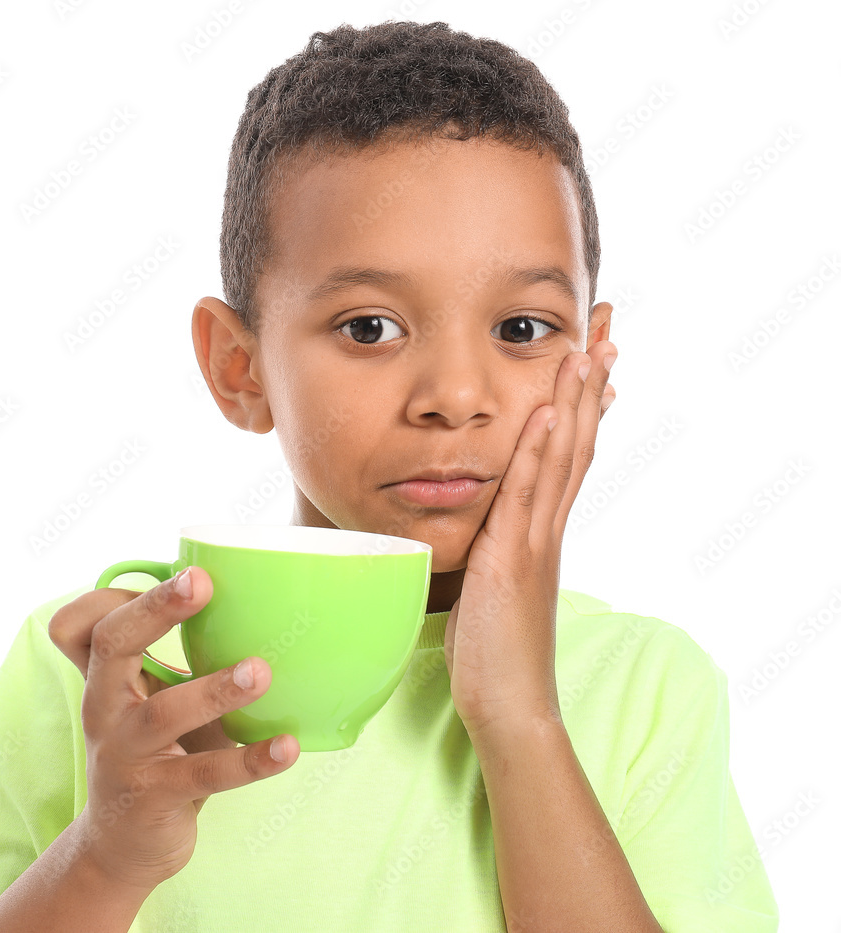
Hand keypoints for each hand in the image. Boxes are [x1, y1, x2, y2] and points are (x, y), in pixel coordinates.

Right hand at [48, 568, 299, 892]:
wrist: (123, 846)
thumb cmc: (153, 752)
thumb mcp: (153, 699)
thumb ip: (176, 658)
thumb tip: (250, 601)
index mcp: (107, 677)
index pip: (89, 622)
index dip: (127, 594)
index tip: (189, 571)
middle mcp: (106, 708)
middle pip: (111, 646)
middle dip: (155, 610)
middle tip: (200, 583)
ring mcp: (126, 754)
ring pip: (165, 714)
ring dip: (214, 689)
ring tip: (262, 672)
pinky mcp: (154, 797)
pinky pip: (204, 775)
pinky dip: (250, 761)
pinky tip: (288, 747)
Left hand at [445, 342, 616, 736]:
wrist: (509, 704)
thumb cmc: (496, 650)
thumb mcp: (497, 585)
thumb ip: (499, 548)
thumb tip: (490, 526)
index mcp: (542, 530)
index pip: (569, 453)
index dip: (583, 403)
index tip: (592, 356)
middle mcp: (547, 527)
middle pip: (577, 441)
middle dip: (589, 383)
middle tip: (605, 328)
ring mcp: (536, 541)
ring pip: (561, 458)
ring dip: (573, 401)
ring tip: (586, 349)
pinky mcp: (515, 559)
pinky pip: (527, 495)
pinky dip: (539, 451)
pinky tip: (548, 413)